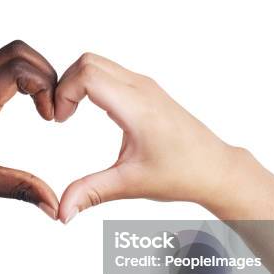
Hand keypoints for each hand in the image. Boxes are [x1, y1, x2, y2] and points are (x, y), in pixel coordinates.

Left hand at [0, 40, 58, 218]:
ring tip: (44, 105)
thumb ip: (21, 189)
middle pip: (16, 51)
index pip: (17, 68)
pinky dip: (20, 78)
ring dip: (33, 73)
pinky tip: (27, 105)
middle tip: (54, 104)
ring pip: (6, 57)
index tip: (50, 117)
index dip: (44, 86)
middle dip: (44, 72)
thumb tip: (55, 206)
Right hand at [54, 53, 241, 222]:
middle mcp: (141, 88)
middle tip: (59, 116)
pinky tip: (87, 110)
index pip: (88, 76)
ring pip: (98, 63)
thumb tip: (61, 212)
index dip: (64, 93)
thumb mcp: (130, 184)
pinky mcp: (146, 90)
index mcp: (137, 107)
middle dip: (64, 84)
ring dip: (76, 83)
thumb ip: (90, 193)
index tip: (60, 120)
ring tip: (69, 114)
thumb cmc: (181, 174)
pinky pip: (109, 72)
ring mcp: (145, 85)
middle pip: (88, 62)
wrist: (214, 168)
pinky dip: (90, 84)